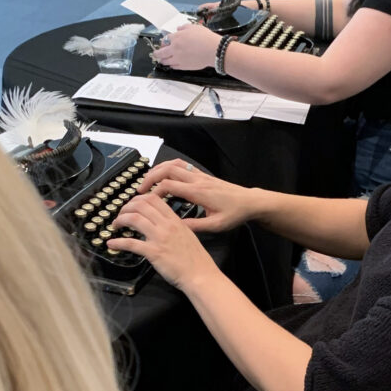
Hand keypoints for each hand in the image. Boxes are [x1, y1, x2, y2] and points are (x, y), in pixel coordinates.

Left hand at [108, 191, 216, 289]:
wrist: (200, 274)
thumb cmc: (196, 259)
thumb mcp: (187, 235)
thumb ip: (174, 226)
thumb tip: (163, 223)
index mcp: (175, 220)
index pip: (154, 199)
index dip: (138, 199)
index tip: (132, 206)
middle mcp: (167, 225)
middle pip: (141, 205)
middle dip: (126, 207)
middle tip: (121, 215)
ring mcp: (160, 238)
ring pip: (134, 218)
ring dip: (120, 220)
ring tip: (116, 225)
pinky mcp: (153, 252)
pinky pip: (131, 243)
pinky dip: (118, 242)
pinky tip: (111, 243)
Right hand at [136, 159, 253, 232]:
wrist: (250, 202)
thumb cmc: (235, 213)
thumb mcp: (215, 225)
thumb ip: (195, 225)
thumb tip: (176, 226)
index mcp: (199, 192)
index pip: (169, 185)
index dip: (154, 192)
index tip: (146, 201)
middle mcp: (198, 181)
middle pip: (168, 170)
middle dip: (150, 177)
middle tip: (140, 189)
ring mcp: (201, 176)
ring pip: (174, 164)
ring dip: (158, 170)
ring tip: (148, 180)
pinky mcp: (203, 176)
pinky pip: (183, 165)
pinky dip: (169, 167)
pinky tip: (164, 174)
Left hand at [151, 23, 218, 70]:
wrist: (212, 50)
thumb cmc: (205, 37)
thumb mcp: (194, 27)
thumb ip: (184, 27)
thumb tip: (178, 29)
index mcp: (176, 38)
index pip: (165, 39)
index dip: (164, 41)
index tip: (164, 43)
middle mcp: (174, 49)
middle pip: (161, 52)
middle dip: (157, 53)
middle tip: (156, 54)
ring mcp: (178, 59)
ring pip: (166, 61)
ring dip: (163, 60)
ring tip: (162, 61)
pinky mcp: (183, 66)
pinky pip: (174, 67)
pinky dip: (171, 65)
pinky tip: (172, 65)